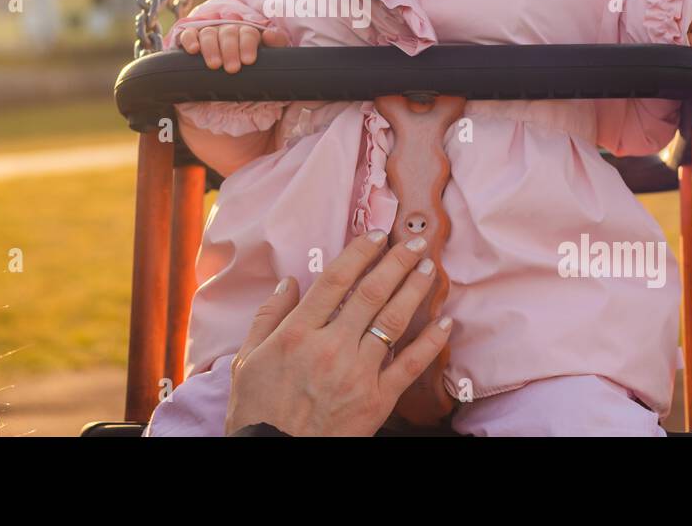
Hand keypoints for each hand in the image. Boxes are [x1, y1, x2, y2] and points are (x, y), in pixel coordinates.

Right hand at [178, 23, 289, 73]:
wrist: (229, 77)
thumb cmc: (250, 65)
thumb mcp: (268, 57)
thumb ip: (276, 44)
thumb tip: (268, 35)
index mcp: (246, 32)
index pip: (247, 33)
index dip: (247, 45)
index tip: (248, 61)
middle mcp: (227, 30)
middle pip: (228, 33)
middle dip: (230, 50)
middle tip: (232, 69)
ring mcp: (209, 33)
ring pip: (209, 33)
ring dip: (211, 47)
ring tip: (215, 65)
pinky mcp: (193, 38)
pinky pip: (189, 34)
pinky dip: (190, 39)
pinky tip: (194, 50)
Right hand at [224, 231, 453, 436]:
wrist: (275, 457)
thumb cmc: (258, 412)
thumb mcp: (246, 360)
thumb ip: (268, 317)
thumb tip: (289, 283)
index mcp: (298, 332)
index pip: (336, 279)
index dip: (360, 252)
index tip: (377, 235)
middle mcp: (331, 346)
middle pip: (371, 293)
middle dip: (397, 262)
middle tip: (416, 242)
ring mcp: (357, 373)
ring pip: (394, 321)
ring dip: (415, 290)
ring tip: (429, 269)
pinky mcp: (377, 400)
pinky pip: (410, 366)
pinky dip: (431, 342)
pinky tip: (445, 322)